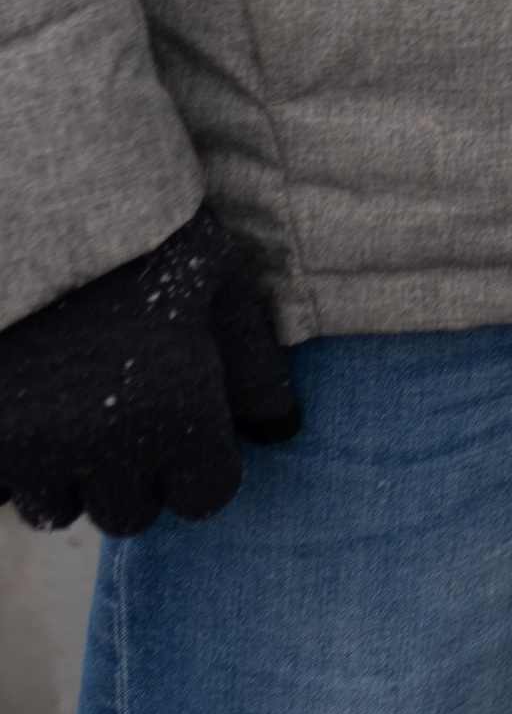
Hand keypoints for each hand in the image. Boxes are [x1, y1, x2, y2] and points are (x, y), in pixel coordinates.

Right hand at [0, 206, 300, 537]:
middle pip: (133, 513)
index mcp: (177, 409)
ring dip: (74, 473)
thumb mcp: (217, 280)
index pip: (206, 497)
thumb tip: (281, 432)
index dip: (205, 462)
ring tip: (78, 401)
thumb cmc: (143, 230)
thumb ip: (253, 365)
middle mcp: (104, 445)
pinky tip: (32, 400)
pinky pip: (2, 484)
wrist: (38, 199)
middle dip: (141, 473)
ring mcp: (30, 448)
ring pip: (60, 507)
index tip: (193, 422)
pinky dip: (17, 459)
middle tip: (134, 408)